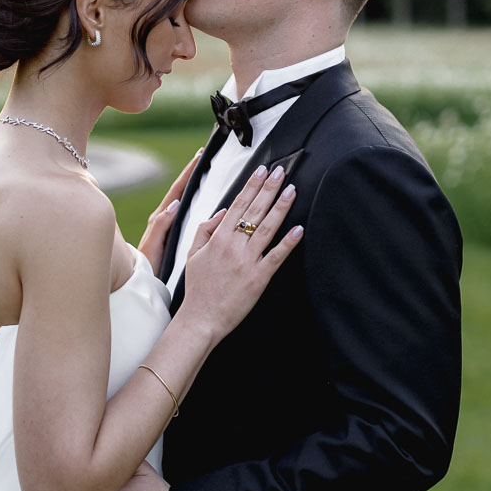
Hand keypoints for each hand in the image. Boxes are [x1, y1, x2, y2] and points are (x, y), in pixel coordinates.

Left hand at [137, 149, 202, 271]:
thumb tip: (175, 204)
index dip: (189, 172)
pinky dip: (192, 202)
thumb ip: (162, 225)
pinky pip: (184, 213)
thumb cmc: (145, 268)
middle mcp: (163, 220)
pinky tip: (201, 202)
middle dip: (192, 174)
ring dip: (193, 186)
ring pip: (182, 200)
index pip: (177, 190)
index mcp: (160, 219)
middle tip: (204, 157)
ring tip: (206, 173)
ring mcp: (166, 227)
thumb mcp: (153, 246)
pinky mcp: (170, 235)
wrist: (137, 284)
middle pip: (180, 191)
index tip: (200, 156)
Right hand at [179, 165, 302, 339]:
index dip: (252, 186)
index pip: (238, 204)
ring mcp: (247, 261)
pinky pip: (277, 256)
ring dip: (281, 207)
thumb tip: (223, 212)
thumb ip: (205, 230)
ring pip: (268, 228)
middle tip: (282, 171)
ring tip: (292, 190)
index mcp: (217, 238)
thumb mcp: (192, 254)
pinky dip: (288, 242)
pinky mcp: (259, 278)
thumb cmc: (198, 289)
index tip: (262, 171)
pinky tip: (299, 229)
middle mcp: (233, 246)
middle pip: (255, 210)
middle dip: (270, 188)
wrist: (201, 318)